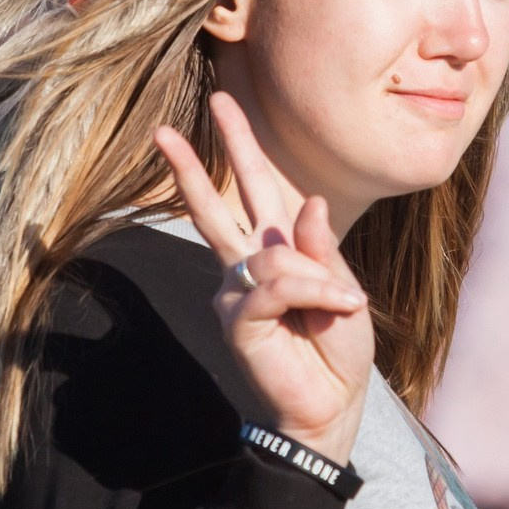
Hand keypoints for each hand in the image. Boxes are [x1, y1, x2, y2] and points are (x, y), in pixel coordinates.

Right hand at [152, 94, 372, 464]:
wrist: (333, 403)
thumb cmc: (339, 347)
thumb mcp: (344, 288)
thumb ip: (320, 247)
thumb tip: (308, 201)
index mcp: (275, 249)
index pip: (252, 189)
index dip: (237, 146)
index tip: (220, 104)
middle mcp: (247, 266)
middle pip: (218, 205)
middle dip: (194, 165)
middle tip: (164, 130)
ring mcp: (236, 292)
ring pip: (271, 254)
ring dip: (317, 277)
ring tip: (340, 305)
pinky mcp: (236, 319)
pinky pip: (275, 285)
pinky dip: (311, 292)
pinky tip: (334, 308)